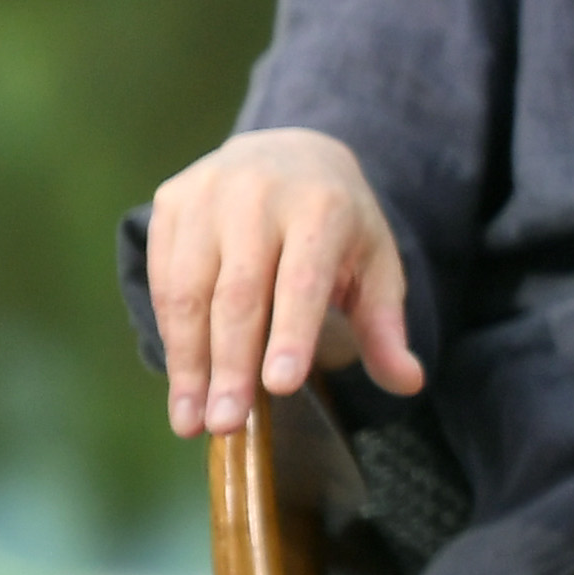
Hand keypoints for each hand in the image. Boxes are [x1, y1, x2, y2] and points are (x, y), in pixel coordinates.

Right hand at [143, 128, 421, 438]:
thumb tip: (409, 383)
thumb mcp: (374, 262)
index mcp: (323, 207)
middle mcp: (261, 195)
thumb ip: (385, 325)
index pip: (304, 279)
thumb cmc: (338, 222)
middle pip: (240, 294)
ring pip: (191, 292)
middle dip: (231, 366)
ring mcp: (208, 196)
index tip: (281, 387)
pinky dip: (172, 335)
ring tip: (193, 422)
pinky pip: (163, 279)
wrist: (288, 149)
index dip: (291, 334)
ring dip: (190, 363)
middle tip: (228, 425)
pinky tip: (183, 381)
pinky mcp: (171, 203)